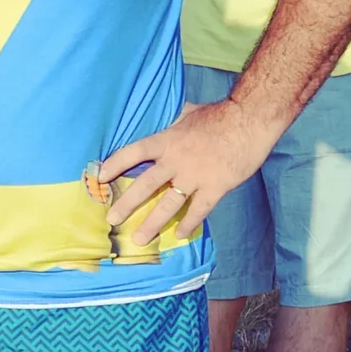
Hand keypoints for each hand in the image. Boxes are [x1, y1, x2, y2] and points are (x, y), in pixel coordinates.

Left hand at [98, 98, 274, 246]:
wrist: (251, 119)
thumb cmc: (220, 114)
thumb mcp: (188, 112)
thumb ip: (172, 121)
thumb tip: (162, 116)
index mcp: (167, 140)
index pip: (133, 153)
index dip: (115, 165)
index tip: (99, 178)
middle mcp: (176, 161)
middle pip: (145, 185)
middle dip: (126, 204)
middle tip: (112, 219)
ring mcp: (196, 176)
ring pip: (169, 204)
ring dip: (153, 222)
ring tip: (140, 239)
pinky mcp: (216, 186)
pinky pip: (199, 209)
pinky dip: (189, 223)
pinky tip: (179, 234)